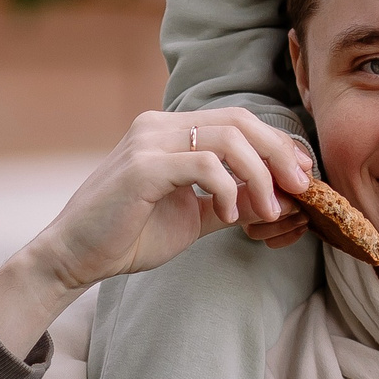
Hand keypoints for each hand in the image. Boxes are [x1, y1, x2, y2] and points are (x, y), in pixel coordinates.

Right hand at [0, 109, 311, 355]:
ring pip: (227, 138)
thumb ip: (230, 201)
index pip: (237, 121)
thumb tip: (278, 199)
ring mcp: (148, 142)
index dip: (277, 144)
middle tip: (301, 187)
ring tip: (268, 210)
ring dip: (259, 175)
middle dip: (279, 152)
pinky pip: (204, 165)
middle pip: (239, 120)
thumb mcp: (192, 216)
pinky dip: (229, 188)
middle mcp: (159, 126)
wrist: (75, 257)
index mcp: (170, 131)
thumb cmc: (128, 236)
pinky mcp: (142, 167)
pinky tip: (233, 215)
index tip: (303, 175)